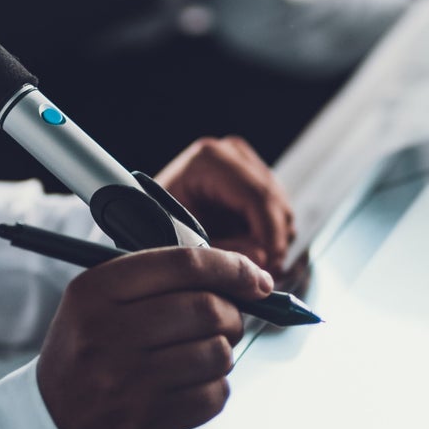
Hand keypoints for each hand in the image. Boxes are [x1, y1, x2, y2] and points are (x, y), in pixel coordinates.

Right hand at [38, 247, 271, 428]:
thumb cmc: (87, 361)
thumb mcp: (96, 307)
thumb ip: (154, 282)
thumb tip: (237, 274)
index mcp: (94, 293)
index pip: (182, 264)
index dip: (231, 267)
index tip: (255, 278)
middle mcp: (107, 334)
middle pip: (207, 307)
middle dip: (232, 314)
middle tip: (227, 322)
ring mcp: (127, 382)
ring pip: (217, 353)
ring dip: (222, 355)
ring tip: (200, 359)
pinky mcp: (147, 424)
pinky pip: (213, 396)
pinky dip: (214, 391)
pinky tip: (189, 391)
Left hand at [155, 136, 296, 271]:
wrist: (146, 215)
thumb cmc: (158, 224)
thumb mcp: (183, 239)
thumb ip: (222, 252)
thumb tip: (264, 259)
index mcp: (210, 159)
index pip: (258, 197)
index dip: (269, 236)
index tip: (268, 268)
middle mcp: (232, 152)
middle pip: (275, 203)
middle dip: (272, 244)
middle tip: (258, 276)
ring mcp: (245, 163)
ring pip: (282, 210)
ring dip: (272, 242)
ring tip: (246, 266)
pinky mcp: (254, 178)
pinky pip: (278, 213)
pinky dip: (269, 237)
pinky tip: (247, 252)